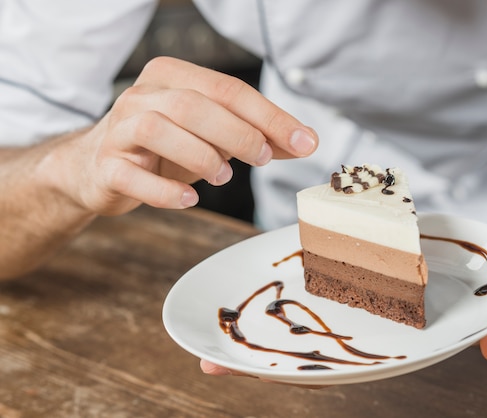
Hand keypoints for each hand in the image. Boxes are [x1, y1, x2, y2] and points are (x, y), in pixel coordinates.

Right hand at [46, 56, 317, 215]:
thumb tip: (305, 142)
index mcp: (172, 77)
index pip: (228, 90)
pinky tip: (189, 200)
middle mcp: (142, 96)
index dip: (269, 117)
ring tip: (223, 177)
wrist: (98, 169)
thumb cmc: (165, 148)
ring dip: (201, 156)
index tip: (304, 142)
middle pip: (194, 105)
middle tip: (262, 158)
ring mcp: (118, 130)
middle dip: (238, 133)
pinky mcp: (106, 167)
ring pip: (159, 130)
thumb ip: (258, 136)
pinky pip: (132, 176)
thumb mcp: (214, 136)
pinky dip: (165, 191)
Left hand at [200, 287, 486, 381]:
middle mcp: (379, 326)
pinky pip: (330, 273)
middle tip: (205, 356)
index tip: (242, 375)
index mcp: (402, 344)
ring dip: (266, 318)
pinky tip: (262, 273)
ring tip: (218, 317)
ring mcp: (373, 298)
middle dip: (260, 355)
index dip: (297, 373)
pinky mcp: (375, 269)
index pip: (344, 364)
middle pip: (314, 346)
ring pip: (313, 314)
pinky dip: (296, 276)